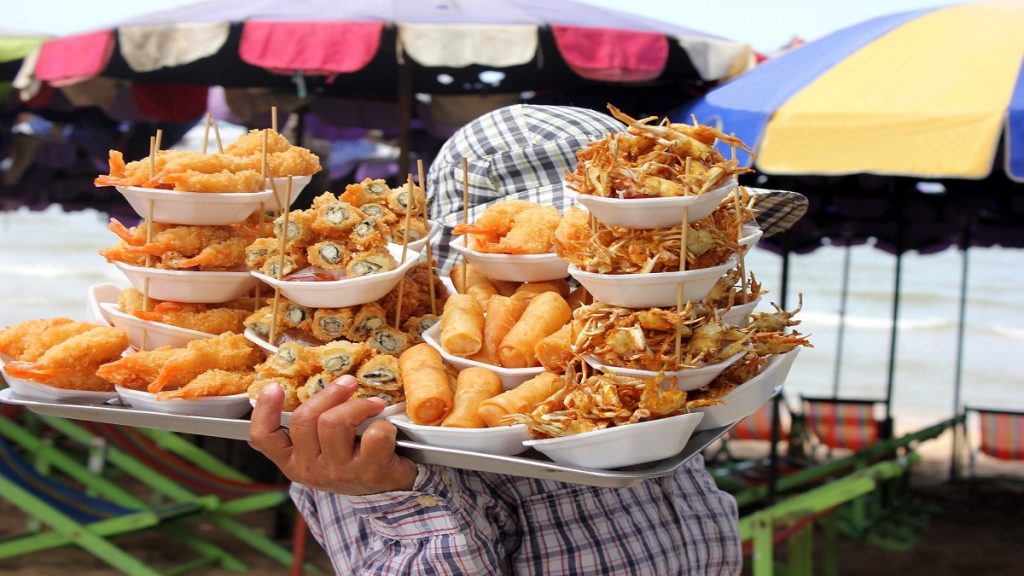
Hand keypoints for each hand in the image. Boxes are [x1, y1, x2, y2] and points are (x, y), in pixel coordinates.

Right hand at [249, 375, 417, 494]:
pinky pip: (375, 435)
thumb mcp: (322, 450)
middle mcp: (311, 469)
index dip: (265, 410)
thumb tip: (316, 383)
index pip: (264, 438)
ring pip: (335, 422)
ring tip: (375, 405)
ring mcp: (339, 472)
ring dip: (360, 405)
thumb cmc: (351, 460)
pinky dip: (384, 425)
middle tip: (349, 382)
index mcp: (292, 461)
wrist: (387, 490)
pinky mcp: (369, 472)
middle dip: (330, 393)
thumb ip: (311, 426)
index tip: (275, 387)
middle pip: (305, 419)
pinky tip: (387, 429)